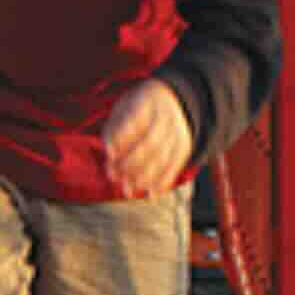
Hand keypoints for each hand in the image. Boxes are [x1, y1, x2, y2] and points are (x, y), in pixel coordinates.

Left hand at [95, 80, 202, 201]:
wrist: (171, 99)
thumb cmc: (136, 108)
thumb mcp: (122, 108)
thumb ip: (113, 129)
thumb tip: (110, 156)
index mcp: (148, 101)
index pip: (135, 120)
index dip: (122, 138)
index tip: (109, 153)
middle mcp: (166, 117)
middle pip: (151, 143)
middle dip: (131, 163)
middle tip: (113, 177)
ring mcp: (178, 132)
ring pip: (163, 157)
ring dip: (145, 177)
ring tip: (127, 190)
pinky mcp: (184, 147)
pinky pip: (175, 166)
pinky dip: (163, 182)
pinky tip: (151, 195)